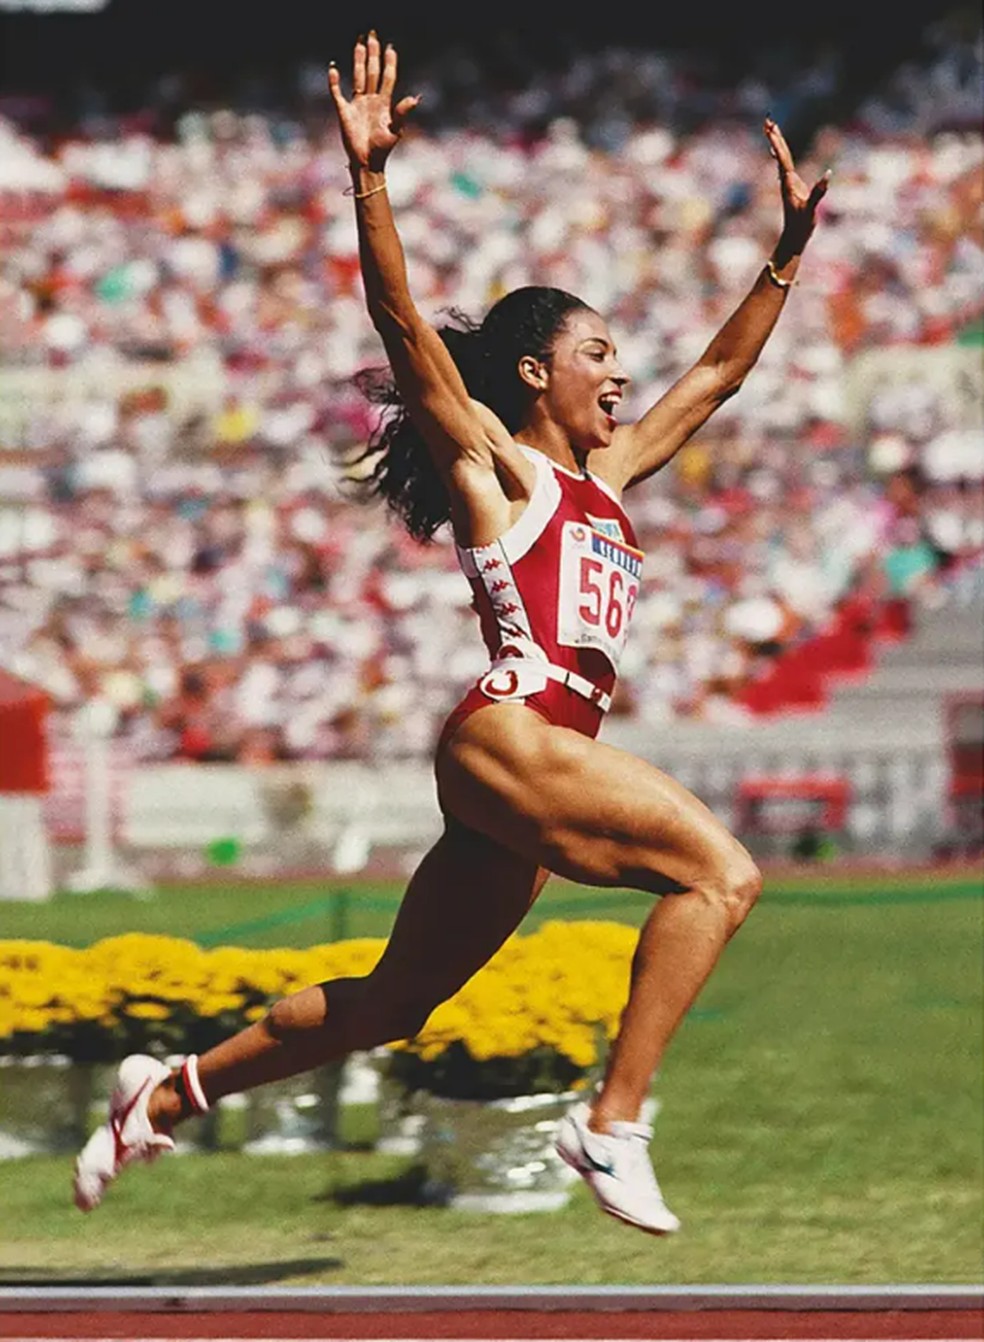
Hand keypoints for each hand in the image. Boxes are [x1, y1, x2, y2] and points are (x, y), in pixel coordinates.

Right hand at [328, 32, 419, 171]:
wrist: (368, 163)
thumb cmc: (383, 150)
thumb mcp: (395, 131)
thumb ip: (403, 113)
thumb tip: (416, 98)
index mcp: (384, 104)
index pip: (388, 78)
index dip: (390, 63)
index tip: (391, 48)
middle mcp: (371, 100)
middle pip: (372, 72)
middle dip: (373, 54)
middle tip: (372, 36)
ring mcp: (357, 104)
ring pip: (357, 77)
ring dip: (358, 60)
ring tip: (359, 44)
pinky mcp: (344, 112)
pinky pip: (337, 93)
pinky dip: (334, 82)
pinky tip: (333, 69)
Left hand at [764, 118, 829, 258]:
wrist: (793, 238)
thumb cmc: (802, 225)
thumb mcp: (811, 209)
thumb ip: (818, 193)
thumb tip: (828, 175)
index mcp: (789, 182)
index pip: (783, 157)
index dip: (777, 141)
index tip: (771, 127)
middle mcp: (786, 180)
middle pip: (779, 154)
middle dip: (774, 137)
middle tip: (767, 120)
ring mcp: (788, 183)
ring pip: (781, 158)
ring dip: (776, 143)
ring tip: (771, 129)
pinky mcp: (791, 187)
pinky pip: (784, 166)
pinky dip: (780, 156)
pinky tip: (775, 152)